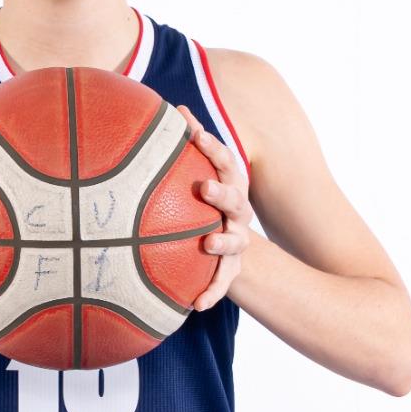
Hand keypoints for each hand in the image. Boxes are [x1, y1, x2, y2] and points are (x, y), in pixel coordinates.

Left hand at [176, 106, 254, 311]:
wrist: (226, 242)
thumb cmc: (207, 199)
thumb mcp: (203, 171)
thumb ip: (190, 140)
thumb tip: (173, 106)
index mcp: (230, 185)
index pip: (225, 162)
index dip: (212, 147)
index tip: (194, 134)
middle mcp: (237, 212)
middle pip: (235, 200)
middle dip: (222, 193)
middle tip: (204, 187)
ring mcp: (235, 242)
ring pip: (233, 243)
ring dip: (222, 243)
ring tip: (208, 244)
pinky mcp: (228, 270)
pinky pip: (220, 284)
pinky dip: (210, 293)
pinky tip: (196, 305)